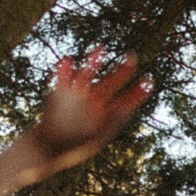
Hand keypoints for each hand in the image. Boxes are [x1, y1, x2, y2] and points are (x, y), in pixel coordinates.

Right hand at [28, 47, 152, 172]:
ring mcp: (76, 96)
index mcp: (103, 115)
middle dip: (122, 71)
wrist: (46, 147)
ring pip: (87, 75)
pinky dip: (64, 69)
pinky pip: (63, 77)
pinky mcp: (59, 92)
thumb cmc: (72, 146)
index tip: (148, 82)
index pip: (124, 102)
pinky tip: (68, 60)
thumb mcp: (96, 137)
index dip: (136, 92)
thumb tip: (127, 108)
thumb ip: (111, 122)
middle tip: (133, 57)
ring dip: (93, 62)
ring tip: (100, 48)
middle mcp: (92, 102)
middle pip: (110, 83)